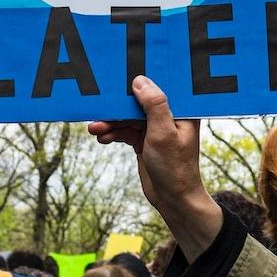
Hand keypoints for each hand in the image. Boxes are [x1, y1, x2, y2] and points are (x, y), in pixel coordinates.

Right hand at [88, 76, 221, 259]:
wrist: (173, 199)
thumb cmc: (175, 168)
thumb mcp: (163, 134)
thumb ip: (153, 105)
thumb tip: (140, 81)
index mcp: (181, 109)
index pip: (158, 87)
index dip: (139, 82)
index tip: (117, 77)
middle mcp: (168, 115)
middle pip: (138, 102)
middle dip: (117, 107)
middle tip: (98, 109)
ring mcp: (155, 128)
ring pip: (128, 117)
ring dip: (111, 122)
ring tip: (94, 129)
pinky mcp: (144, 140)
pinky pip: (124, 130)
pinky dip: (113, 133)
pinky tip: (102, 137)